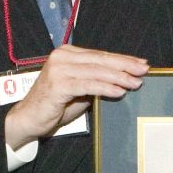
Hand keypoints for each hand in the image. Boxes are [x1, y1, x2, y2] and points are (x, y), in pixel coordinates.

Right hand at [5, 46, 147, 148]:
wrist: (29, 118)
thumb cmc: (55, 104)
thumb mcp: (80, 89)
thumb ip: (96, 80)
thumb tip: (124, 79)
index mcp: (68, 54)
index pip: (100, 55)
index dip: (122, 59)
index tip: (141, 63)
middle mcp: (62, 57)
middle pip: (100, 60)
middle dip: (125, 65)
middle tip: (143, 70)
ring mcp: (59, 70)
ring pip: (96, 72)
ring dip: (119, 77)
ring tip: (135, 83)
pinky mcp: (58, 85)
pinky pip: (87, 85)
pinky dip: (105, 88)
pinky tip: (119, 92)